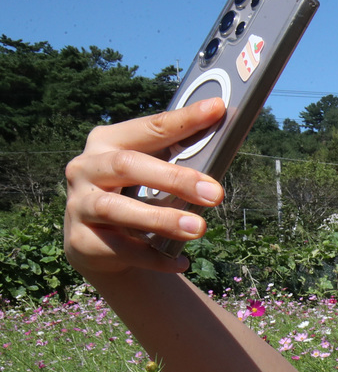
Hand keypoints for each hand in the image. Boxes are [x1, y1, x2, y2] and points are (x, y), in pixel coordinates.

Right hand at [64, 99, 226, 277]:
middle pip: (128, 165)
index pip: (149, 127)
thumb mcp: (153, 174)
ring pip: (117, 209)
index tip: (217, 109)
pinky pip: (121, 250)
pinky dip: (154, 257)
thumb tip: (225, 141)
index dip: (183, 120)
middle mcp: (85, 167)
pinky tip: (182, 261)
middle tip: (216, 194)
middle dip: (176, 179)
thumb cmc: (134, 194)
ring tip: (199, 228)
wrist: (97, 243)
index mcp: (107, 141)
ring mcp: (78, 204)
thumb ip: (179, 159)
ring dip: (162, 219)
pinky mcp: (81, 240)